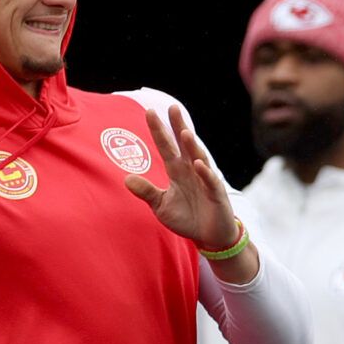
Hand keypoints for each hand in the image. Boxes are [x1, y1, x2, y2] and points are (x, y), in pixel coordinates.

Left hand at [123, 104, 241, 255]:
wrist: (208, 236)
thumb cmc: (186, 218)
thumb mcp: (161, 206)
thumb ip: (146, 191)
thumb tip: (126, 179)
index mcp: (177, 171)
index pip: (165, 146)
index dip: (158, 130)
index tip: (149, 112)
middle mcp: (191, 170)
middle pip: (184, 144)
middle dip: (179, 126)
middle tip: (173, 107)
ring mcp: (205, 180)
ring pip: (198, 158)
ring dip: (192, 146)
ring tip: (185, 132)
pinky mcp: (216, 194)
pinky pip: (210, 181)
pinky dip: (205, 173)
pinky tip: (199, 164)